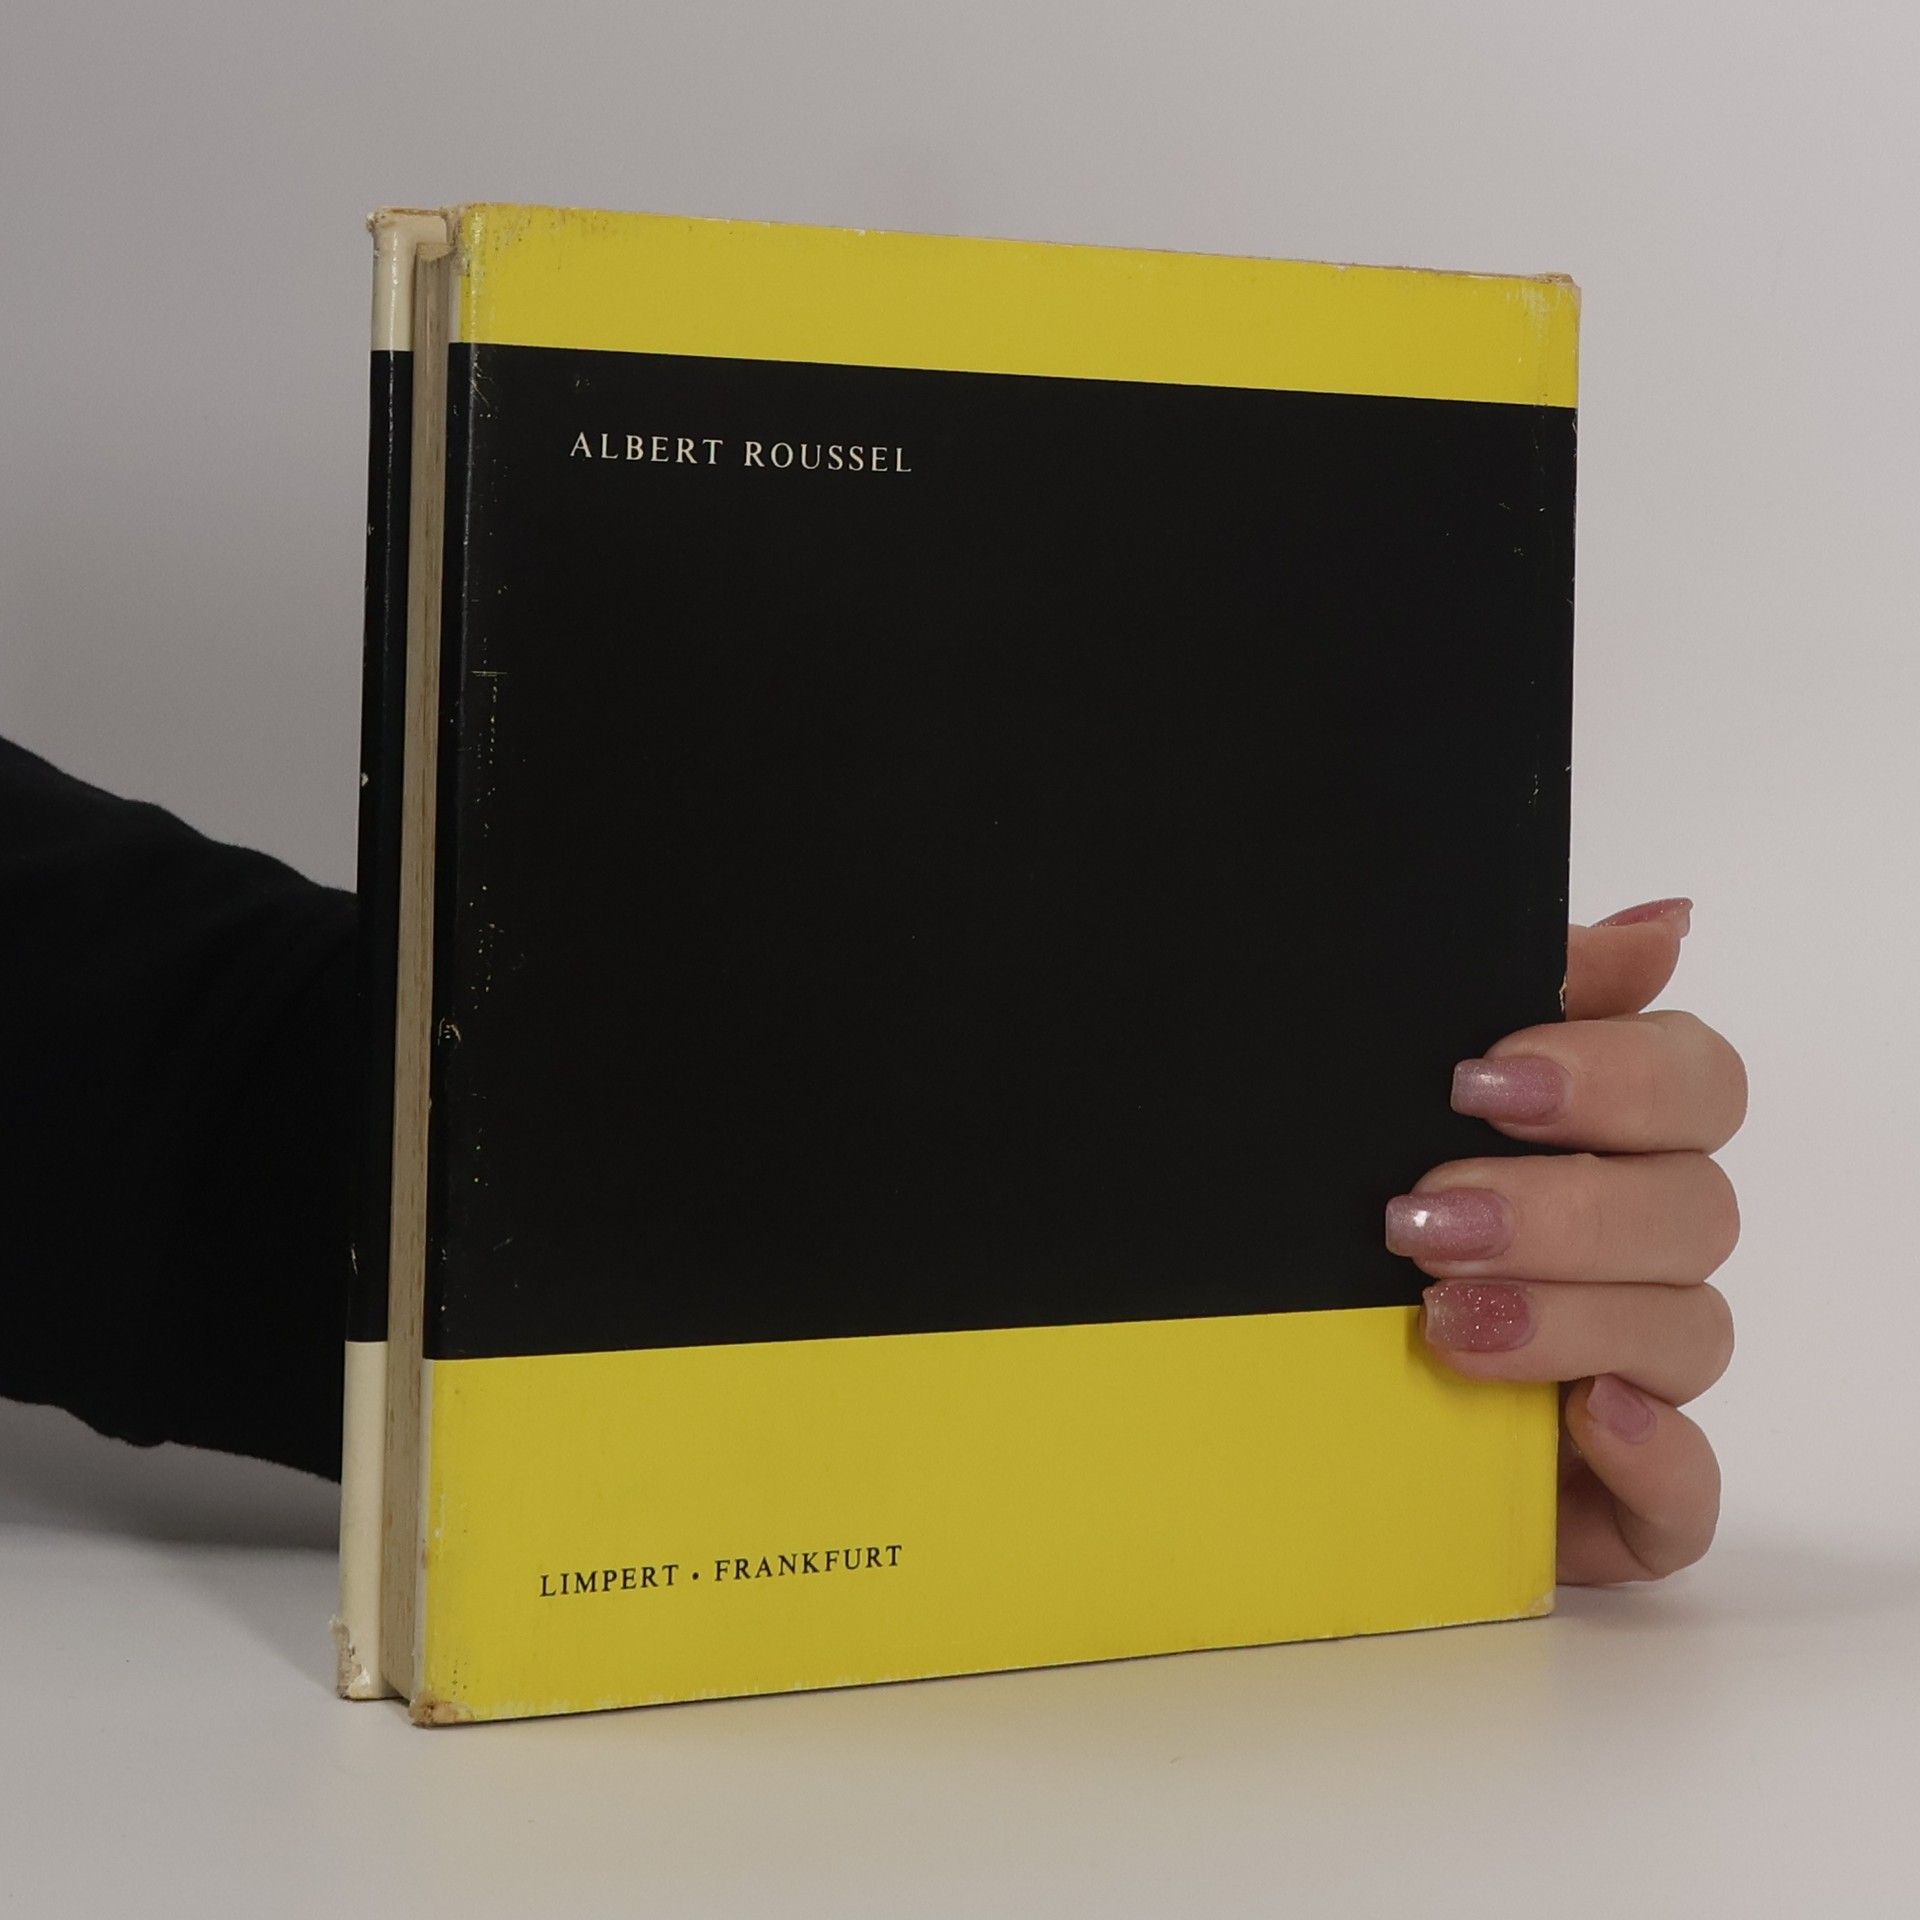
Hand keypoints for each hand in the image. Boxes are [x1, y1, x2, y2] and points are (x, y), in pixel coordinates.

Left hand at [1385, 898, 1745, 1582]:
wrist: (1228, 1370)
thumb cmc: (1330, 1214)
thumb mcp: (1386, 1090)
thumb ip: (1516, 992)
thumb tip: (1663, 924)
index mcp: (1599, 1142)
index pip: (1693, 1082)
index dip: (1615, 1076)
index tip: (1480, 1081)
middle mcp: (1633, 1250)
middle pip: (1695, 1207)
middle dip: (1561, 1208)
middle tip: (1424, 1216)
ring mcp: (1633, 1373)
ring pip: (1689, 1333)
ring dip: (1572, 1318)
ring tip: (1442, 1321)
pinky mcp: (1614, 1492)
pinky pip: (1688, 1492)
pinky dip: (1656, 1458)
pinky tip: (1586, 1420)